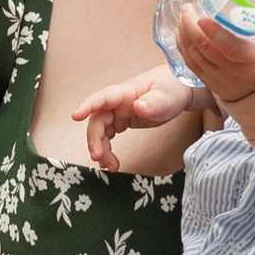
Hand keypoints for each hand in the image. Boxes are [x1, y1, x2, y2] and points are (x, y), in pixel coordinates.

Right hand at [69, 66, 201, 171]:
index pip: (103, 97)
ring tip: (111, 166)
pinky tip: (111, 162)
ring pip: (101, 131)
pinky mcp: (122, 121)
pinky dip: (107, 149)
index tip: (76, 116)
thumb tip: (138, 106)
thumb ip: (154, 103)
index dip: (88, 105)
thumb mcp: (167, 98)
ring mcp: (118, 112)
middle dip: (94, 139)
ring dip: (101, 148)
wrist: (179, 89)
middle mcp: (118, 102)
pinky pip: (108, 136)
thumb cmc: (172, 89)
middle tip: (98, 157)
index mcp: (126, 92)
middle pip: (98, 120)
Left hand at [175, 0, 254, 111]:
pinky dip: (182, 48)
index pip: (230, 48)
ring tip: (183, 15)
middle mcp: (233, 71)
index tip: (202, 17)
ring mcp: (219, 78)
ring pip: (194, 56)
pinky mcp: (211, 82)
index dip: (214, 33)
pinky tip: (180, 32)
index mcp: (253, 60)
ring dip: (184, 35)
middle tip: (189, 7)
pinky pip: (190, 65)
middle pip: (205, 49)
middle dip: (191, 26)